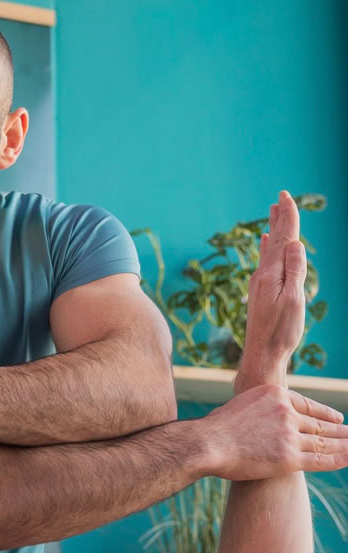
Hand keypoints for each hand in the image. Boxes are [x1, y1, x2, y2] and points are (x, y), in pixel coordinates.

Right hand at [204, 383, 347, 479]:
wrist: (206, 443)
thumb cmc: (215, 428)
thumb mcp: (240, 407)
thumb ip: (257, 412)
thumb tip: (257, 421)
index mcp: (276, 395)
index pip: (308, 406)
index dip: (326, 413)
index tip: (338, 419)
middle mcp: (287, 413)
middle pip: (319, 424)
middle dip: (339, 431)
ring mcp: (289, 435)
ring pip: (324, 442)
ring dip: (344, 445)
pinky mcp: (289, 458)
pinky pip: (321, 460)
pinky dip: (339, 459)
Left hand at [236, 190, 305, 390]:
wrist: (261, 355)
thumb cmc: (280, 331)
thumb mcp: (293, 300)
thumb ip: (294, 270)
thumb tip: (294, 242)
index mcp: (271, 274)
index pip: (283, 238)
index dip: (287, 217)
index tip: (285, 196)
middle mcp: (262, 275)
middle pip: (274, 241)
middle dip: (279, 219)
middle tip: (279, 198)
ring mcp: (259, 284)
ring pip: (268, 251)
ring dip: (272, 231)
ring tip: (272, 216)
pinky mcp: (259, 293)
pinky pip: (264, 263)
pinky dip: (266, 250)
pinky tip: (264, 246)